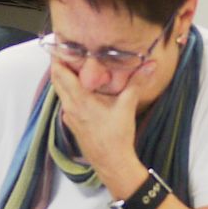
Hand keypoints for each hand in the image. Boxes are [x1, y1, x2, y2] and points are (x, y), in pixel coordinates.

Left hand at [49, 59, 143, 187]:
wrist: (112, 163)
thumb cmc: (117, 136)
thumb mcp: (127, 106)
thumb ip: (137, 82)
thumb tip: (150, 64)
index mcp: (79, 99)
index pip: (59, 73)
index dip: (57, 57)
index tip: (61, 45)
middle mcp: (69, 107)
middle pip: (57, 80)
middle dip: (60, 65)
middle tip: (68, 52)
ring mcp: (69, 117)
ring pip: (61, 92)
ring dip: (65, 79)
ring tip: (75, 67)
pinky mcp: (72, 124)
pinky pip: (67, 103)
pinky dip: (70, 93)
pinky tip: (82, 90)